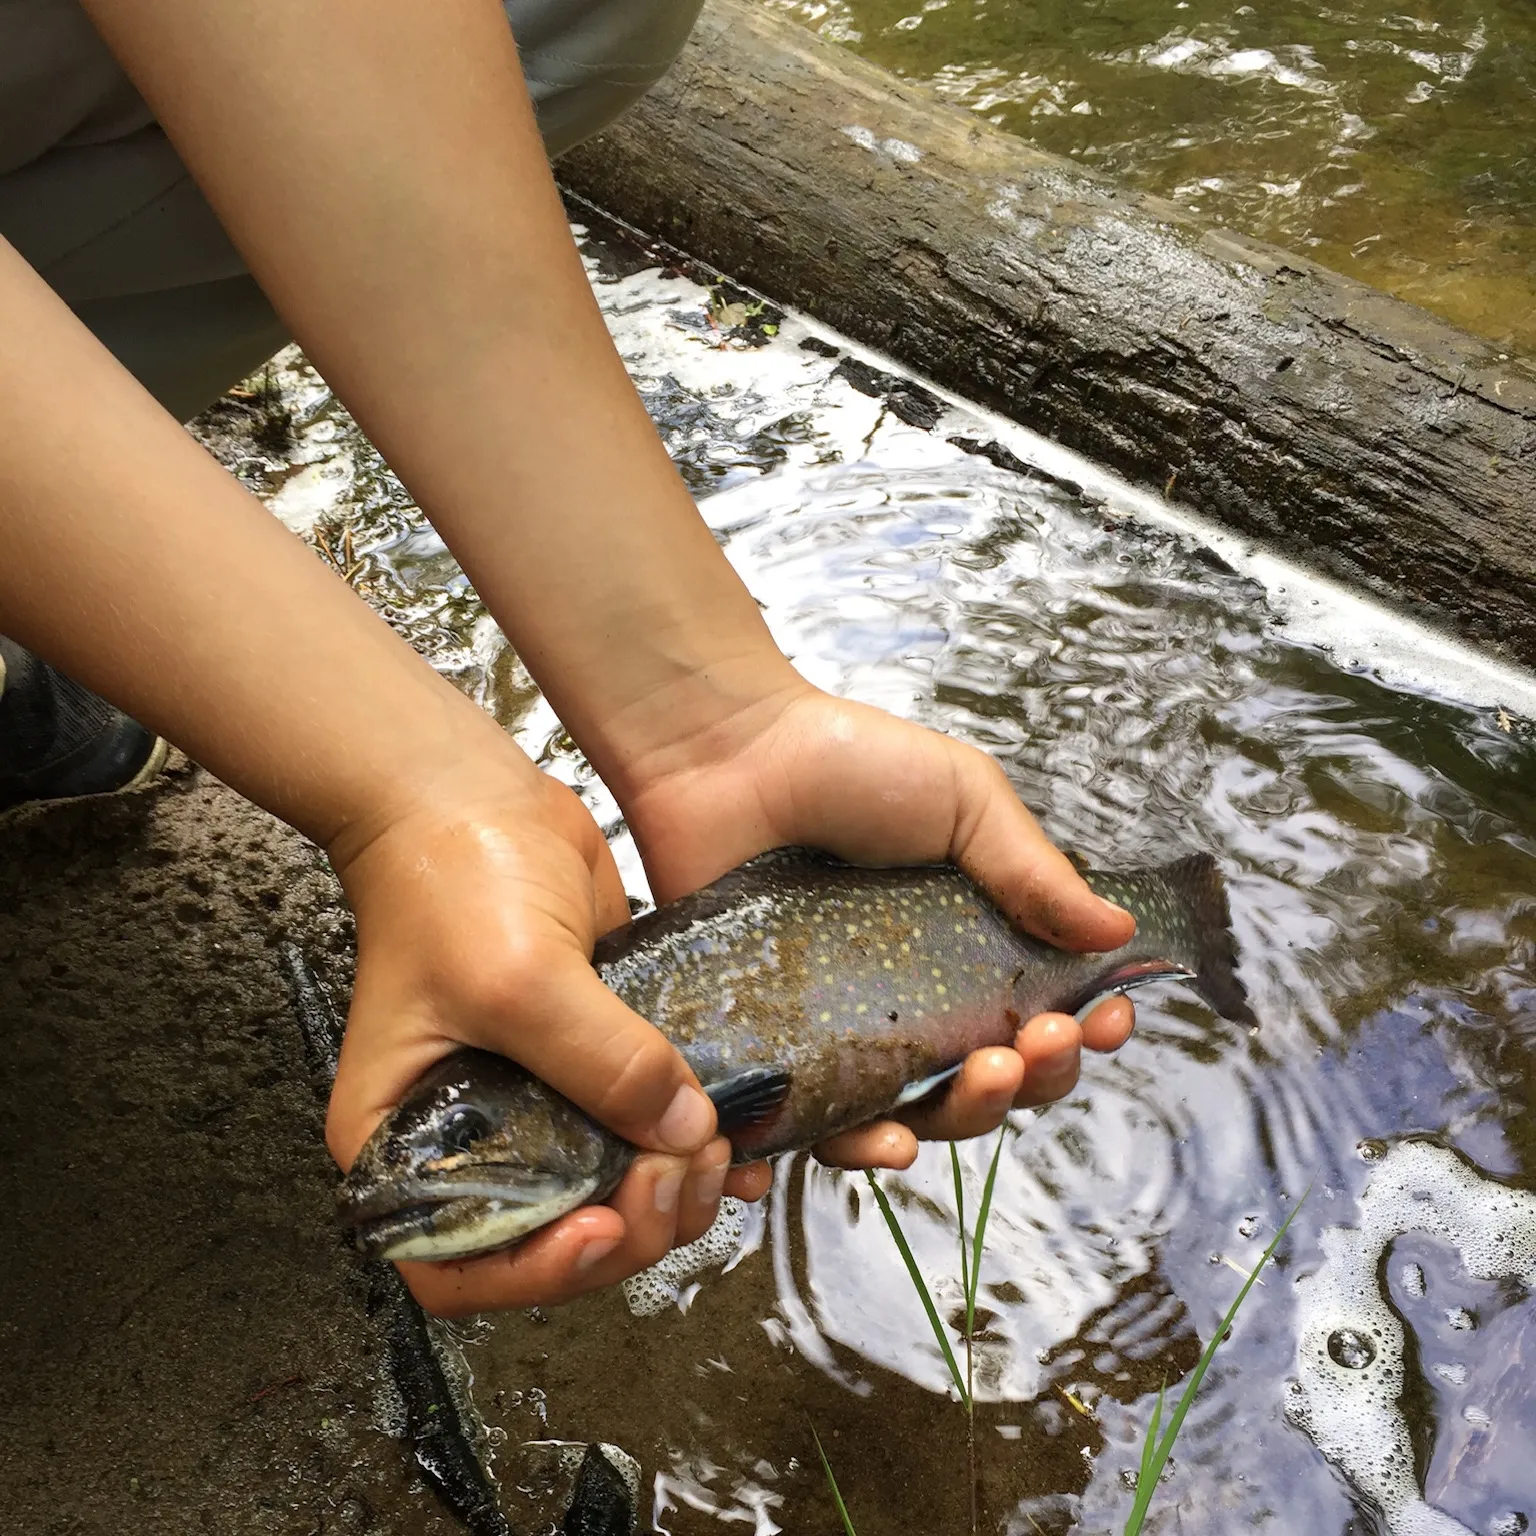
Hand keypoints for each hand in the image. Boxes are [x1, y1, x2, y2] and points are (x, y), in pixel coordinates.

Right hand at [324, 758, 735, 1317]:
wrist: (472, 795)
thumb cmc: (450, 882)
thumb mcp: (517, 978)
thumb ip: (602, 1061)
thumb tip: (682, 1131)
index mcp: (406, 1138)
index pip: (460, 1264)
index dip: (534, 1274)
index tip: (599, 1230)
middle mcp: (471, 1132)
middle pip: (553, 1234)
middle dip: (628, 1225)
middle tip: (676, 1174)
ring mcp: (535, 1097)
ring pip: (608, 1190)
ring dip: (670, 1194)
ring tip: (715, 1156)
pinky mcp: (591, 1056)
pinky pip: (640, 1125)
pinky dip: (690, 1146)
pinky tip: (738, 1146)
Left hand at [615, 678, 1137, 1187]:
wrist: (725, 752)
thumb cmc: (847, 761)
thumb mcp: (963, 799)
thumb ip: (1032, 870)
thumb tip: (1119, 933)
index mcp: (971, 941)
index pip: (1045, 1009)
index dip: (1085, 1027)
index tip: (1107, 1017)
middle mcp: (916, 996)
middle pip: (995, 1076)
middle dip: (1036, 1074)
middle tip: (1038, 1040)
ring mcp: (847, 1027)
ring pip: (921, 1113)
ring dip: (968, 1115)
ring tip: (984, 1076)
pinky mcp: (778, 1049)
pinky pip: (823, 1123)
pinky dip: (859, 1147)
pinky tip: (889, 1141)